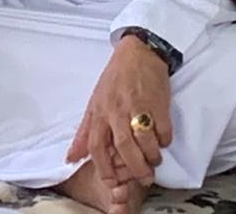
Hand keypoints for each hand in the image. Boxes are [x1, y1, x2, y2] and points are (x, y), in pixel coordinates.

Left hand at [66, 35, 172, 187]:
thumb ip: (85, 132)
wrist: (138, 54)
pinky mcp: (158, 104)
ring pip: (146, 143)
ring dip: (152, 157)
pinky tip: (161, 139)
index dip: (103, 167)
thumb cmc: (114, 80)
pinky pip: (163, 132)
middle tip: (144, 178)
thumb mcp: (94, 103)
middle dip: (135, 169)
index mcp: (99, 111)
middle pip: (124, 148)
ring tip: (154, 159)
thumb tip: (71, 157)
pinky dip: (164, 141)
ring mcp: (138, 107)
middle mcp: (116, 111)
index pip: (96, 145)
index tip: (111, 182)